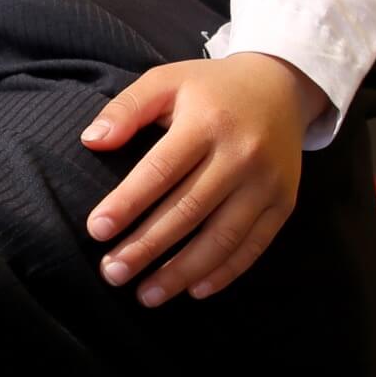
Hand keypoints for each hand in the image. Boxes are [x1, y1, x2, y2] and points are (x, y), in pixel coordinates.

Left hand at [79, 53, 325, 305]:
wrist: (281, 86)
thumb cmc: (208, 89)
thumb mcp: (165, 81)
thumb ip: (126, 108)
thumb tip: (91, 140)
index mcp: (207, 123)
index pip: (161, 171)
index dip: (127, 203)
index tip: (96, 231)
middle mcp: (241, 155)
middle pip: (188, 210)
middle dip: (147, 247)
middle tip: (111, 273)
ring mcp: (267, 182)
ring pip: (222, 236)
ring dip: (182, 271)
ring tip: (146, 295)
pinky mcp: (285, 202)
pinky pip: (255, 244)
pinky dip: (226, 271)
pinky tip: (195, 290)